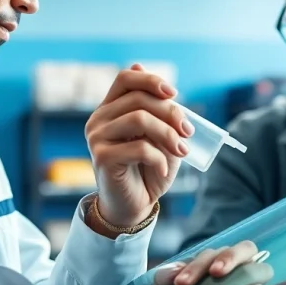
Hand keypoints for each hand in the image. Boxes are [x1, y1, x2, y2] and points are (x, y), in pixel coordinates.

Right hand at [85, 64, 193, 227]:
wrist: (135, 205)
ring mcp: (97, 138)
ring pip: (139, 119)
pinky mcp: (102, 157)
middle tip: (188, 133)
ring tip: (181, 151)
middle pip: (138, 99)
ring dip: (168, 134)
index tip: (174, 94)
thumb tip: (158, 81)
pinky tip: (163, 170)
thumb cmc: (148, 169)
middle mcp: (99, 120)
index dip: (151, 80)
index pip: (125, 78)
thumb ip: (158, 111)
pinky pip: (139, 148)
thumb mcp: (160, 136)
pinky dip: (159, 158)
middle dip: (170, 113)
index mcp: (111, 109)